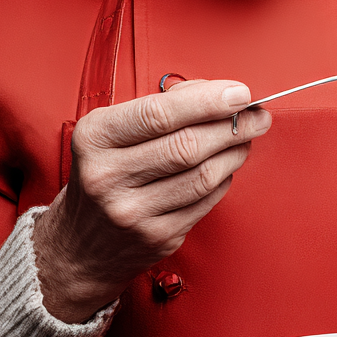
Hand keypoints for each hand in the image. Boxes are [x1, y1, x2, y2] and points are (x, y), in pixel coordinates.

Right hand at [33, 80, 270, 322]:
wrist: (79, 244)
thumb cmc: (105, 173)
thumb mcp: (111, 132)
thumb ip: (159, 109)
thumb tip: (216, 94)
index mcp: (95, 137)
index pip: (159, 114)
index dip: (207, 101)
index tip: (240, 92)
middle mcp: (108, 176)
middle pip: (187, 145)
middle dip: (233, 126)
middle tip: (257, 114)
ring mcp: (133, 212)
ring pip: (203, 175)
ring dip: (235, 152)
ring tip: (246, 137)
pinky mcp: (157, 237)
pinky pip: (205, 201)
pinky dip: (224, 179)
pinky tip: (226, 166)